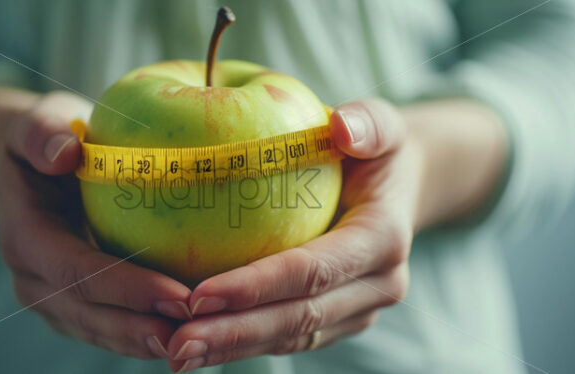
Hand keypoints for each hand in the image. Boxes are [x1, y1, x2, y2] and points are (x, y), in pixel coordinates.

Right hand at [0, 91, 192, 358]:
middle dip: (140, 326)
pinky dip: (143, 336)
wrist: (42, 165)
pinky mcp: (74, 306)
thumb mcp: (38, 121)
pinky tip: (185, 335)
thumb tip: (64, 152)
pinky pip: (109, 328)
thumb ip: (41, 131)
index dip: (125, 287)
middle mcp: (32, 278)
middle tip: (194, 330)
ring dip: (144, 341)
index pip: (75, 269)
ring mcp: (52, 299)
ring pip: (99, 330)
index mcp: (24, 236)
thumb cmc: (51, 138)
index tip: (177, 295)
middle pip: (88, 313)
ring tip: (194, 342)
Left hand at [164, 99, 420, 371]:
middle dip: (235, 334)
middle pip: (299, 318)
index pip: (313, 270)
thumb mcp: (381, 124)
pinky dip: (244, 343)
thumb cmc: (375, 149)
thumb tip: (340, 126)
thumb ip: (368, 123)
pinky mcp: (337, 320)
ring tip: (178, 354)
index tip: (198, 295)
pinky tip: (201, 343)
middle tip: (177, 344)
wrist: (397, 188)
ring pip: (291, 337)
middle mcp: (377, 286)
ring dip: (233, 349)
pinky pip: (288, 337)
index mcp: (383, 240)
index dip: (257, 286)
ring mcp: (358, 310)